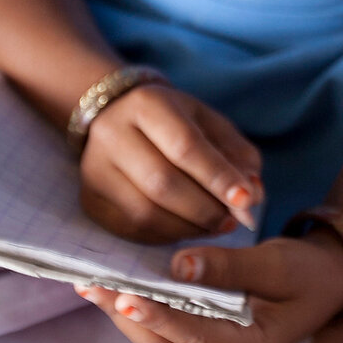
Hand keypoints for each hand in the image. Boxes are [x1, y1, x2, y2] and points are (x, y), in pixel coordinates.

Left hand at [76, 228, 342, 342]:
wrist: (322, 285)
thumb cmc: (305, 274)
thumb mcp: (277, 265)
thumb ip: (229, 268)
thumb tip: (178, 264)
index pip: (195, 336)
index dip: (159, 316)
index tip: (125, 296)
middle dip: (124, 313)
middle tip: (90, 284)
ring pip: (155, 341)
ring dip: (122, 313)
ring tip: (90, 285)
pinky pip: (160, 331)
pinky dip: (135, 309)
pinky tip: (111, 288)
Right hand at [79, 83, 263, 244]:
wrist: (115, 118)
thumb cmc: (174, 122)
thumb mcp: (209, 123)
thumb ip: (236, 155)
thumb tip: (253, 195)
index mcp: (147, 105)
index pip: (184, 146)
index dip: (218, 177)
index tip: (247, 200)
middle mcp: (112, 134)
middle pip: (162, 183)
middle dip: (205, 209)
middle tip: (233, 221)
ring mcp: (95, 170)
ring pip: (145, 213)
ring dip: (188, 228)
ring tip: (215, 226)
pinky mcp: (90, 200)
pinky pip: (132, 230)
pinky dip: (167, 237)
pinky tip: (187, 229)